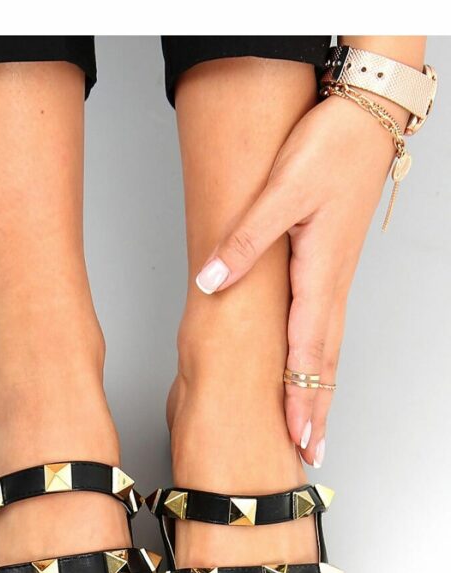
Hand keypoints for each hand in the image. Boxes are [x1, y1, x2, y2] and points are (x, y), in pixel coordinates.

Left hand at [195, 94, 403, 466]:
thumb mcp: (280, 192)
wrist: (366, 118)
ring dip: (321, 390)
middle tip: (312, 451)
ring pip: (328, 348)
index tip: (299, 438)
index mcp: (319, 275)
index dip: (302, 398)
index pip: (308, 353)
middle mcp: (331, 285)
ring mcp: (334, 278)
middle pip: (324, 361)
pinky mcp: (330, 266)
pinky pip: (325, 327)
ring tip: (315, 425)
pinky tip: (314, 369)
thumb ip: (244, 241)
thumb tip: (210, 282)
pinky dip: (321, 360)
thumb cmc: (329, 149)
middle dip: (317, 409)